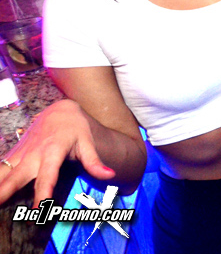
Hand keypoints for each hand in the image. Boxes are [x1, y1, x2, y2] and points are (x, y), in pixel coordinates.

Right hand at [0, 99, 114, 206]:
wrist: (59, 111)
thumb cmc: (75, 128)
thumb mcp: (87, 143)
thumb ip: (95, 161)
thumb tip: (110, 175)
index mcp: (52, 153)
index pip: (47, 177)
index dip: (42, 194)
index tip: (39, 210)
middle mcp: (33, 155)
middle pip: (16, 177)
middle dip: (5, 191)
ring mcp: (20, 154)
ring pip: (2, 171)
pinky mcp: (13, 153)